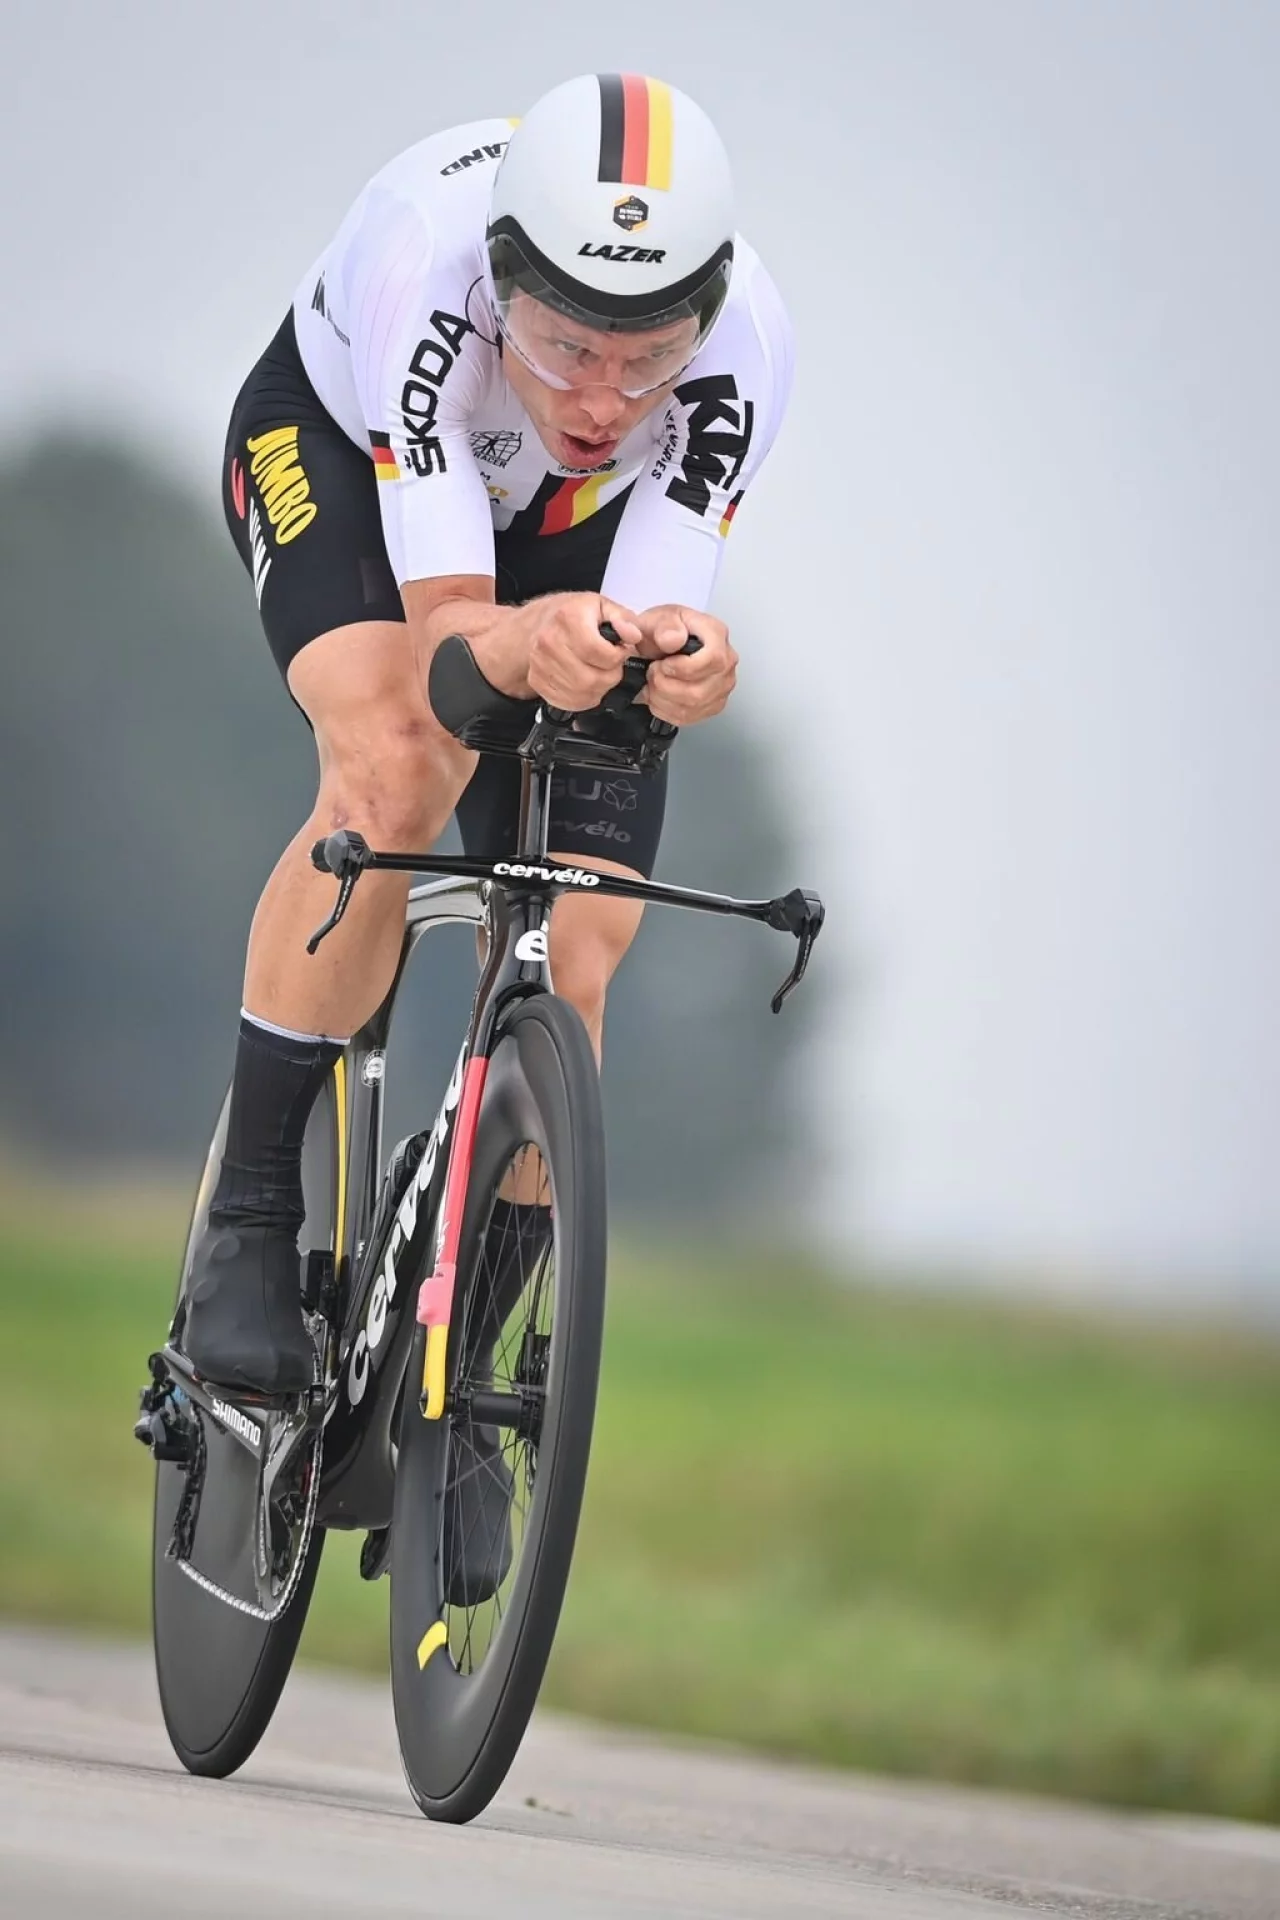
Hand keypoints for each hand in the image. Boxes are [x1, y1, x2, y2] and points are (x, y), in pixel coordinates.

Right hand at [524, 594, 642, 710]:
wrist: (536, 624)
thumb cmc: (568, 614)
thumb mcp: (600, 605)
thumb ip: (623, 618)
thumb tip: (633, 635)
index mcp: (568, 618)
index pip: (600, 652)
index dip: (618, 657)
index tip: (620, 652)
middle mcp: (551, 642)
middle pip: (591, 678)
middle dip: (611, 676)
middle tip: (611, 665)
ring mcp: (542, 664)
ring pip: (582, 693)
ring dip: (599, 689)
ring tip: (599, 673)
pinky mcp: (538, 682)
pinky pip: (569, 702)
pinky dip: (584, 698)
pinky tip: (586, 684)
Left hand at [632, 605, 737, 725]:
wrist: (660, 644)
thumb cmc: (664, 629)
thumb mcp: (658, 617)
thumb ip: (664, 626)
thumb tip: (674, 640)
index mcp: (716, 634)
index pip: (713, 659)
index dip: (684, 668)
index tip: (664, 664)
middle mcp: (726, 661)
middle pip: (700, 690)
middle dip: (666, 686)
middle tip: (652, 672)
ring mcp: (722, 685)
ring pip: (693, 706)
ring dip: (662, 698)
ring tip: (653, 682)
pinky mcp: (713, 704)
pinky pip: (689, 718)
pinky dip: (665, 709)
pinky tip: (658, 695)